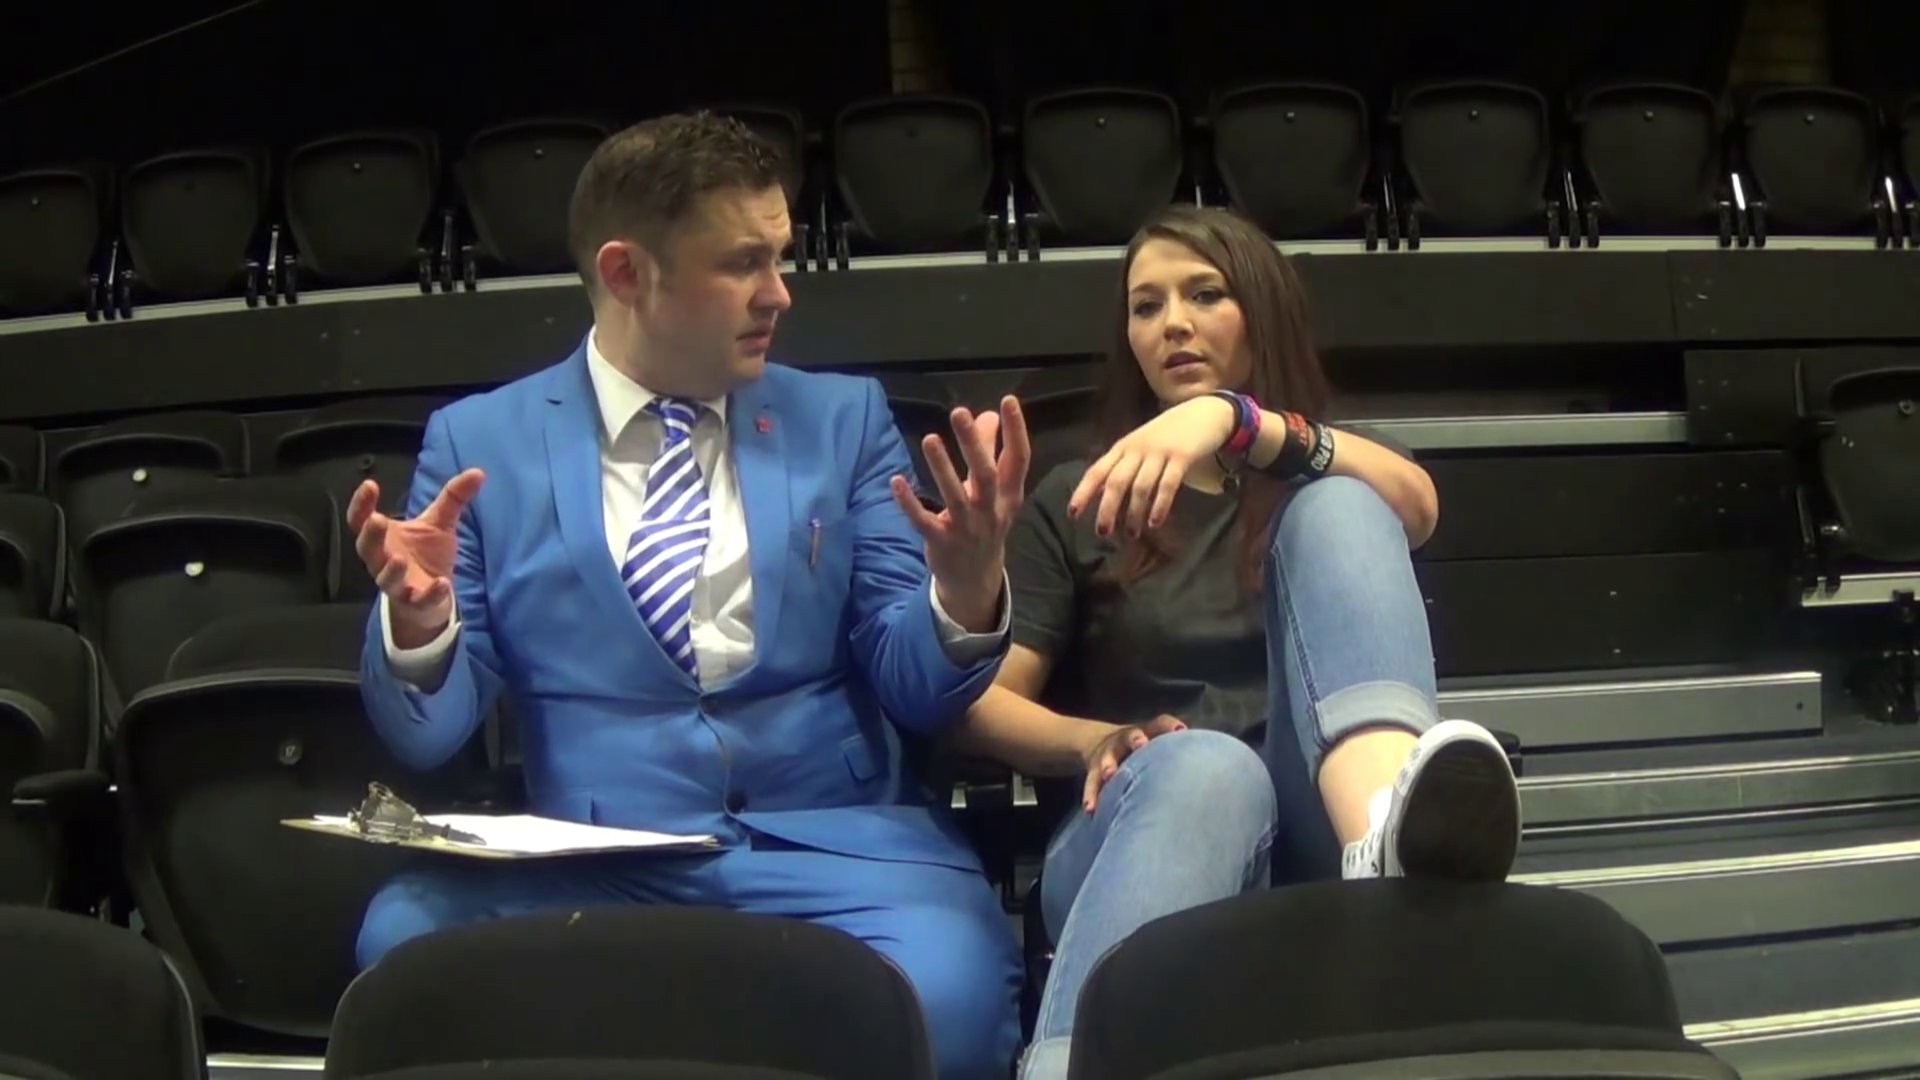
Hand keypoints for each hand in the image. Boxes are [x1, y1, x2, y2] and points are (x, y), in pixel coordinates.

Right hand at [346, 469, 484, 642]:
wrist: (435, 593)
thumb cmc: (427, 553)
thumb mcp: (439, 522)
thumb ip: (453, 497)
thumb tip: (478, 472)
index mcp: (383, 537)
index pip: (361, 519)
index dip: (361, 504)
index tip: (370, 484)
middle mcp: (382, 560)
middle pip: (367, 549)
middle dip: (370, 535)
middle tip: (377, 520)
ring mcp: (397, 584)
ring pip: (386, 579)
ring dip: (391, 570)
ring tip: (399, 559)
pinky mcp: (415, 603)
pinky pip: (419, 600)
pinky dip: (430, 594)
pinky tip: (442, 584)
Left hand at [892, 396, 1031, 631]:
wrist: (975, 579)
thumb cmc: (985, 523)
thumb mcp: (996, 493)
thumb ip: (992, 452)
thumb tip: (989, 414)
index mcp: (1008, 495)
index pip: (1019, 459)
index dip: (1016, 430)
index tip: (1008, 400)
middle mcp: (991, 511)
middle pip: (985, 474)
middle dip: (974, 444)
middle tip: (960, 412)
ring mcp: (966, 528)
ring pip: (955, 496)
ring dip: (942, 468)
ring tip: (930, 438)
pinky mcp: (941, 541)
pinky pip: (924, 521)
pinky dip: (910, 503)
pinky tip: (896, 481)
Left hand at [1068, 394, 1236, 537]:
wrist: (1203, 413)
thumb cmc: (1167, 434)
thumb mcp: (1139, 447)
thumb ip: (1121, 467)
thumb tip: (1099, 496)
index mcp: (1123, 447)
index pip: (1097, 470)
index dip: (1083, 492)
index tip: (1073, 514)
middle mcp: (1137, 449)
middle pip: (1116, 481)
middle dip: (1107, 508)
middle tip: (1103, 532)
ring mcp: (1159, 452)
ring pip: (1140, 486)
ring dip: (1134, 512)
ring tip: (1132, 533)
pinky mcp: (1182, 457)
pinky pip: (1168, 484)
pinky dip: (1160, 505)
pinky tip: (1155, 522)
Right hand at [1081, 715, 1188, 810]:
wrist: (1100, 743)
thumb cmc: (1144, 752)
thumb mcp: (1159, 746)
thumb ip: (1181, 755)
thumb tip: (1223, 770)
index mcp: (1146, 732)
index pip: (1159, 723)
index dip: (1169, 726)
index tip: (1181, 731)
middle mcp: (1126, 739)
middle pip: (1131, 735)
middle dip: (1136, 739)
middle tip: (1141, 744)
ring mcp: (1108, 754)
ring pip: (1107, 758)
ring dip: (1109, 766)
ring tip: (1110, 775)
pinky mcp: (1093, 771)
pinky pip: (1092, 784)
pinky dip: (1092, 796)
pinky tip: (1092, 810)